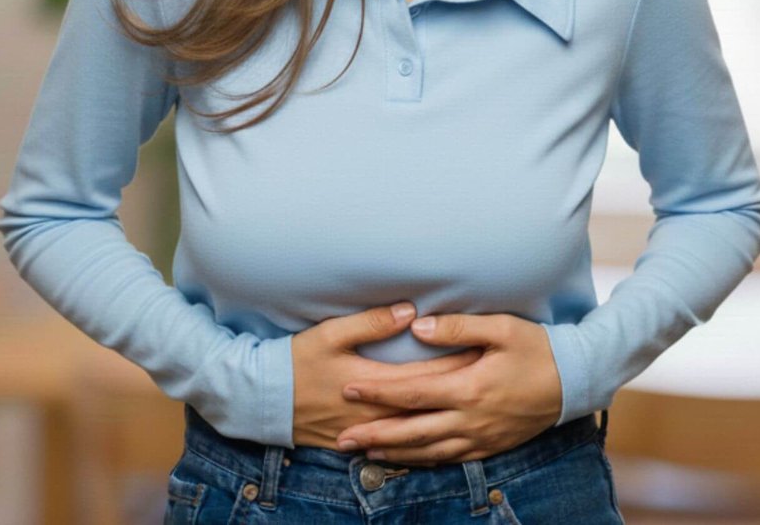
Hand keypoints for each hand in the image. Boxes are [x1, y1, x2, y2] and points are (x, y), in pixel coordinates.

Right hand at [291, 302, 483, 449]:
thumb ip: (371, 323)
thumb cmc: (296, 361)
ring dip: (449, 418)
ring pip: (420, 430)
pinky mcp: (360, 441)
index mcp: (374, 383)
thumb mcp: (330, 334)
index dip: (459, 363)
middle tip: (496, 379)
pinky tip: (444, 438)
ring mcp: (369, 431)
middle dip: (463, 390)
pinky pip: (401, 448)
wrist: (264, 401)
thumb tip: (409, 311)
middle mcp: (377, 412)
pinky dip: (425, 442)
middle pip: (431, 403)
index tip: (486, 353)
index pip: (428, 375)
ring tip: (480, 408)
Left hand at [332, 312, 562, 465]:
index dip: (378, 392)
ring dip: (393, 452)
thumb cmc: (537, 348)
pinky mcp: (490, 446)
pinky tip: (406, 458)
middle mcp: (470, 418)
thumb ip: (456, 327)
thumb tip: (416, 327)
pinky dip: (423, 461)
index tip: (348, 389)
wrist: (574, 380)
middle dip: (373, 434)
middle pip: (412, 430)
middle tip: (340, 438)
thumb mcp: (501, 329)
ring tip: (363, 452)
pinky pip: (449, 459)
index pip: (412, 392)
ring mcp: (480, 437)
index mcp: (469, 387)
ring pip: (427, 451)